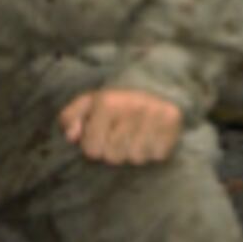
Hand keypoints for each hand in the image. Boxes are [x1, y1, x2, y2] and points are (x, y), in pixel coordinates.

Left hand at [59, 88, 186, 165]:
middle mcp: (131, 107)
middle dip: (113, 151)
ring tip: (134, 136)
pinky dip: (153, 151)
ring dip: (134, 152)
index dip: (93, 147)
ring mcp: (154, 115)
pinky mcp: (172, 123)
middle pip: (114, 157)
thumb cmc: (113, 103)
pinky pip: (158, 155)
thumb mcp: (86, 105)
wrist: (152, 83)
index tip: (100, 136)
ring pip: (137, 158)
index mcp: (107, 102)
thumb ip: (69, 119)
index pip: (92, 150)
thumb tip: (71, 136)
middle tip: (118, 136)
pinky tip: (150, 137)